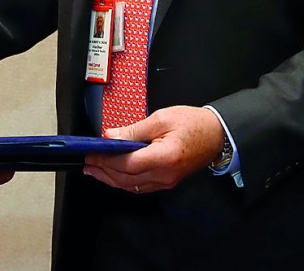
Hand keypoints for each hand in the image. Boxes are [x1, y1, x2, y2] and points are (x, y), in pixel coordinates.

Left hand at [82, 105, 223, 193]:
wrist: (216, 134)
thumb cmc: (192, 123)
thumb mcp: (161, 118)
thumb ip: (134, 130)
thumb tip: (110, 136)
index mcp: (164, 158)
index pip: (127, 164)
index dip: (106, 160)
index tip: (91, 153)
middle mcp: (165, 175)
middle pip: (127, 179)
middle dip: (104, 171)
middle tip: (87, 162)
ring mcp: (167, 181)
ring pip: (132, 186)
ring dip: (111, 178)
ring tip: (94, 169)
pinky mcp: (168, 181)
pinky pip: (141, 186)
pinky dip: (124, 181)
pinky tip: (114, 174)